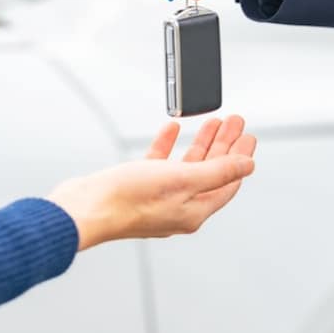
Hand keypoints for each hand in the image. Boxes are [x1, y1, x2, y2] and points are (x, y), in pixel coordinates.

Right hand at [48, 116, 256, 250]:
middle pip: (211, 171)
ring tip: (214, 121)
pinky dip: (169, 144)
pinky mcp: (137, 186)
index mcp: (194, 210)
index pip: (228, 182)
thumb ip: (218, 171)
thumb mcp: (183, 179)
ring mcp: (158, 197)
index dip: (241, 158)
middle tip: (235, 123)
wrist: (85, 208)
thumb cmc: (129, 200)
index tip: (248, 136)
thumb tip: (247, 166)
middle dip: (225, 145)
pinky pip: (160, 162)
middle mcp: (178, 206)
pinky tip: (174, 129)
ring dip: (202, 141)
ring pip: (188, 165)